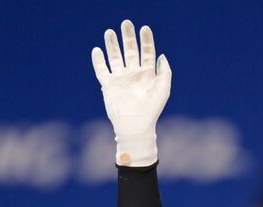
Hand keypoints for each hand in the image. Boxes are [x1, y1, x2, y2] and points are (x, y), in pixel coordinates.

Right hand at [90, 20, 171, 166]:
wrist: (135, 126)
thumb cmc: (151, 110)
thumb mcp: (163, 90)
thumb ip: (165, 72)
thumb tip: (162, 56)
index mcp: (147, 74)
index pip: (146, 52)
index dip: (146, 40)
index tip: (144, 28)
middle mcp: (133, 74)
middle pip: (130, 51)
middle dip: (128, 37)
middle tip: (126, 23)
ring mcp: (120, 79)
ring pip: (115, 58)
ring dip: (112, 45)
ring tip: (109, 32)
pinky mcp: (108, 86)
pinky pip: (102, 71)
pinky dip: (98, 61)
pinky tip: (97, 50)